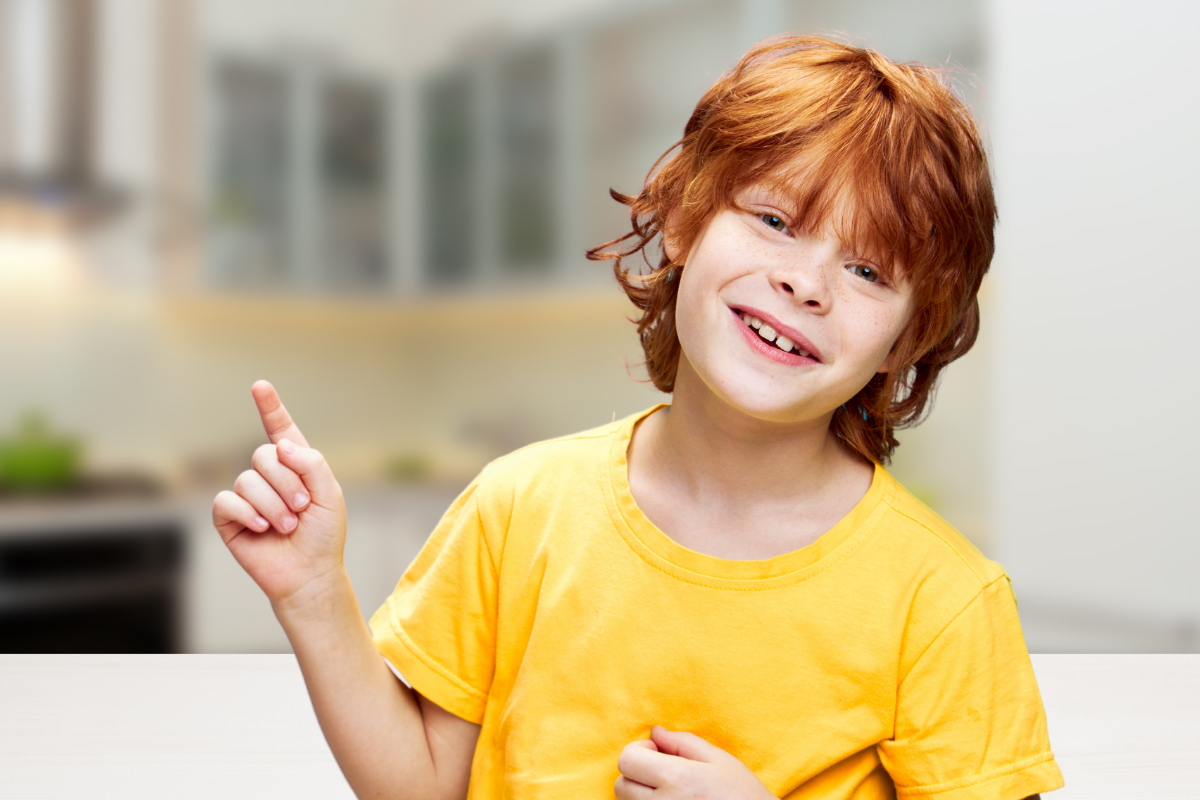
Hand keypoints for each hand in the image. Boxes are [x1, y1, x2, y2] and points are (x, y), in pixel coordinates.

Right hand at [212, 380, 347, 607]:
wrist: (309, 573)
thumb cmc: (323, 535)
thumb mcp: (330, 494)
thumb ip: (311, 463)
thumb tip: (280, 446)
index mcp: (295, 466)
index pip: (280, 430)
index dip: (270, 408)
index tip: (260, 386)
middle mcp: (269, 477)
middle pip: (265, 456)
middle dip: (287, 483)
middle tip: (302, 508)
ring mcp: (247, 496)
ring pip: (249, 480)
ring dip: (274, 505)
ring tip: (288, 526)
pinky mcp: (229, 517)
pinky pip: (228, 501)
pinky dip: (249, 514)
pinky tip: (262, 529)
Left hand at [615, 725, 775, 799]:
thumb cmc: (744, 796)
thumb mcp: (720, 761)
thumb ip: (683, 743)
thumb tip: (655, 731)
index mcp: (677, 779)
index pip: (626, 759)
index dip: (639, 751)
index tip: (657, 753)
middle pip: (621, 785)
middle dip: (637, 774)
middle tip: (663, 774)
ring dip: (640, 795)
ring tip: (670, 792)